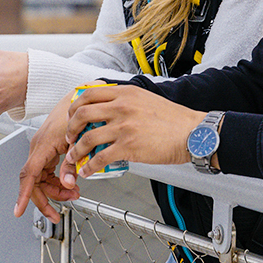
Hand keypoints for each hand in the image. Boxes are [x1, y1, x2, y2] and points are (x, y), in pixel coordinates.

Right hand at [14, 92, 82, 220]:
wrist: (77, 98)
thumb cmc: (74, 115)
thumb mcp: (76, 143)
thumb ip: (71, 166)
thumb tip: (69, 184)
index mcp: (41, 146)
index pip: (29, 175)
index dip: (24, 195)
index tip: (19, 210)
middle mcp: (38, 149)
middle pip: (35, 182)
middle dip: (47, 198)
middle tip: (58, 211)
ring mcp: (42, 150)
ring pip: (41, 179)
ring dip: (55, 190)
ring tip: (72, 194)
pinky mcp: (48, 151)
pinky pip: (47, 172)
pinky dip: (57, 181)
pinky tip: (69, 184)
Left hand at [58, 84, 204, 186]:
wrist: (192, 133)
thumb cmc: (173, 119)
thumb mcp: (145, 99)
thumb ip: (125, 101)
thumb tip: (108, 109)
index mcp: (125, 93)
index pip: (88, 93)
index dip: (75, 106)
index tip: (72, 116)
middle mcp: (122, 107)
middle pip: (82, 113)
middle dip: (70, 128)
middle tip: (70, 137)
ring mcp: (124, 127)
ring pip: (87, 137)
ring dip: (76, 150)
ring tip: (75, 157)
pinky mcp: (129, 146)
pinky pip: (100, 158)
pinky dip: (90, 166)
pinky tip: (88, 170)